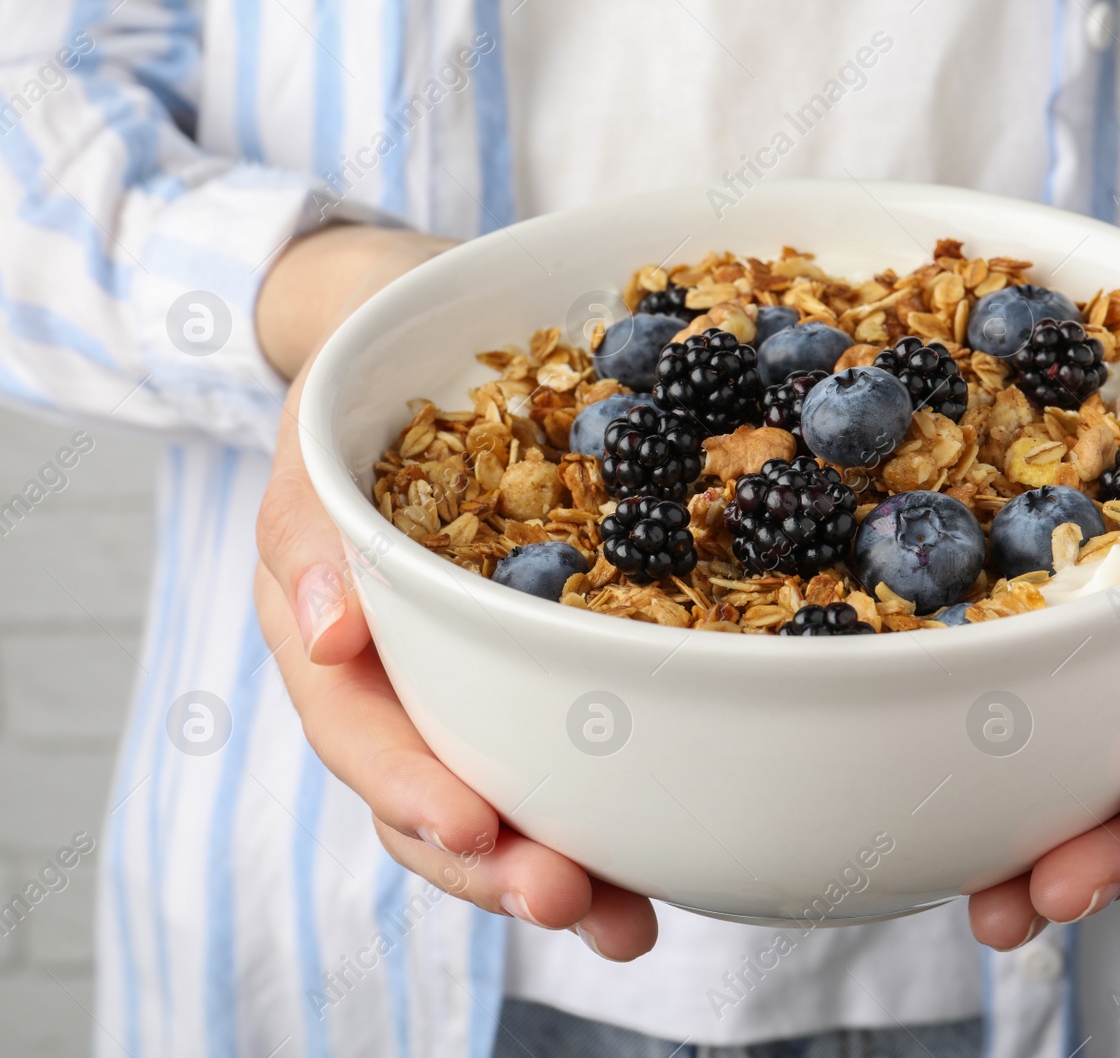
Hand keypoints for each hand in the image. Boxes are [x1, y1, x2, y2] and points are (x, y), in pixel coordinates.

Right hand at [253, 225, 659, 959]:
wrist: (409, 337)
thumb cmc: (359, 389)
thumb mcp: (317, 438)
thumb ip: (311, 530)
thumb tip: (324, 634)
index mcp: (336, 639)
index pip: (361, 734)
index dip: (412, 790)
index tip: (477, 827)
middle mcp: (404, 680)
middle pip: (435, 800)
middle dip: (499, 864)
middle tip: (573, 901)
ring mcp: (472, 682)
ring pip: (503, 798)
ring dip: (563, 865)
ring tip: (630, 924)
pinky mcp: (543, 667)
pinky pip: (566, 750)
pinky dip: (608, 806)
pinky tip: (665, 865)